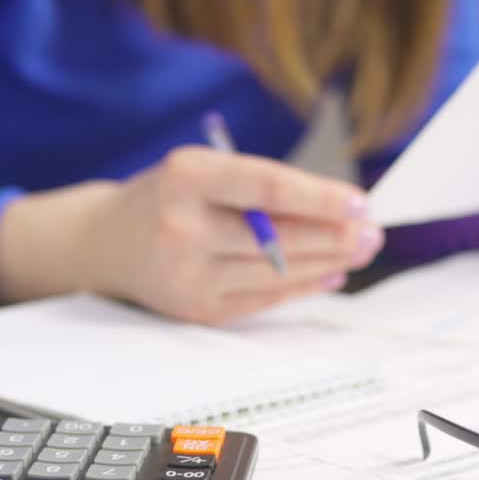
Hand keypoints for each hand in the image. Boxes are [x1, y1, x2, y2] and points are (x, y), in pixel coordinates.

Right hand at [0, 146, 382, 324]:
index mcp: (186, 178)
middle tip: (373, 231)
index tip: (360, 202)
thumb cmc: (167, 197)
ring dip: (328, 262)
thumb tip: (340, 209)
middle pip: (278, 237)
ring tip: (360, 249)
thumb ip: (260, 186)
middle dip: (335, 236)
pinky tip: (330, 274)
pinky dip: (303, 286)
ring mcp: (189, 275)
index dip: (320, 198)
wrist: (105, 242)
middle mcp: (183, 227)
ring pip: (276, 272)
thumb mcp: (202, 170)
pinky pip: (264, 299)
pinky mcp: (197, 309)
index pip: (267, 188)